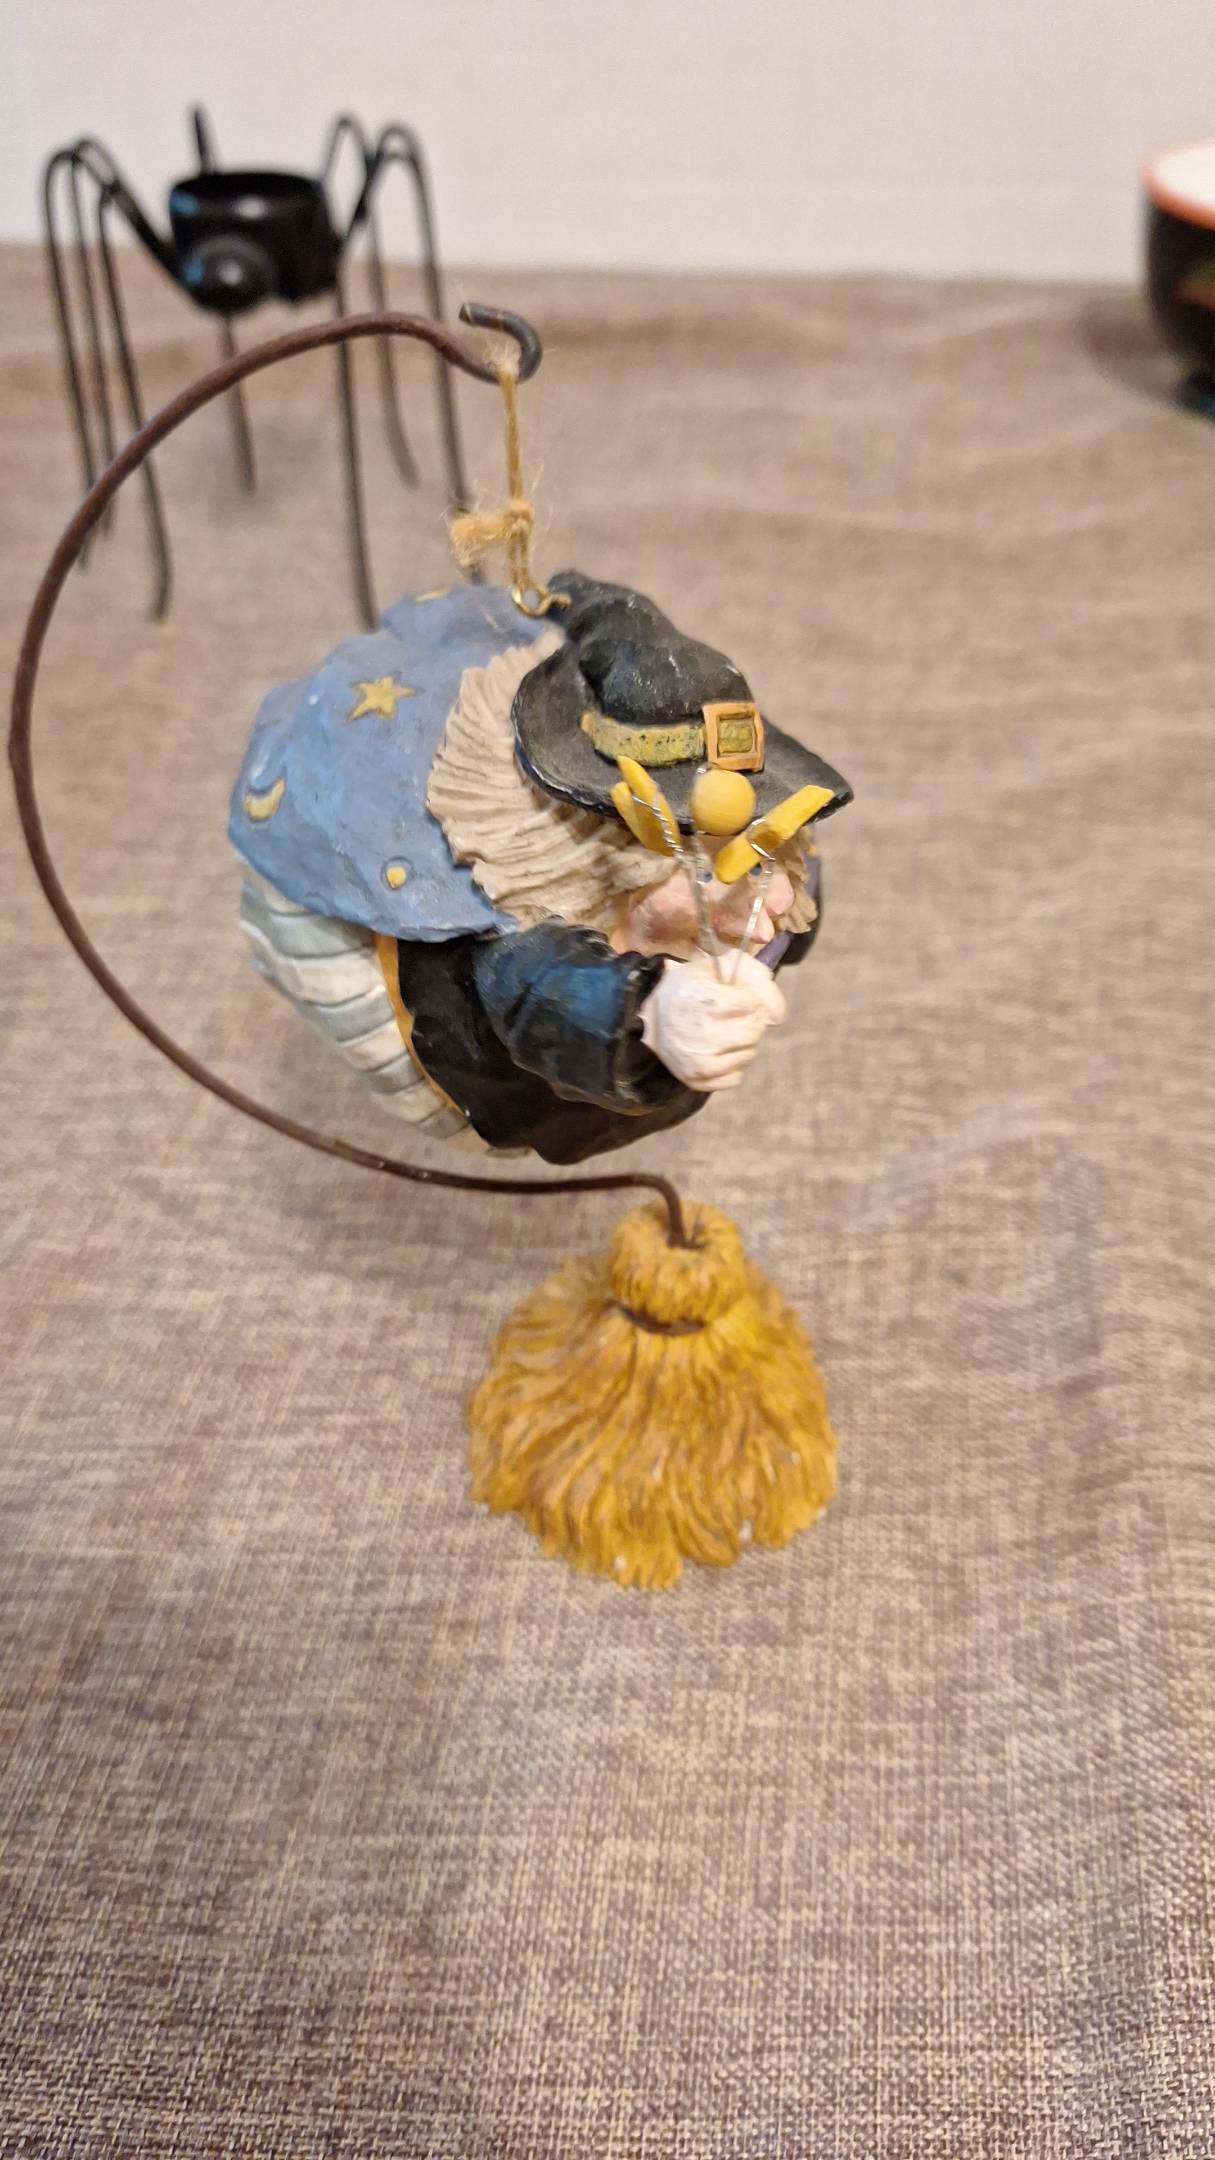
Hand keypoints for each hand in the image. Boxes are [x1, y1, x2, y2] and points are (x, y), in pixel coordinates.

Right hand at [639, 950, 785, 1092]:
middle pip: (754, 1031)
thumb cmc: (690, 988)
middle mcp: (701, 1034)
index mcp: (704, 1001)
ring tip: (725, 1031)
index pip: (752, 1005)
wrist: (653, 1017)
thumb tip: (779, 1015)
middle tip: (736, 1016)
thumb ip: (754, 975)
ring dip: (744, 1042)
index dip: (749, 999)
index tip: (736, 998)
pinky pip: (736, 1076)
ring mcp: (698, 1061)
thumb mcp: (715, 966)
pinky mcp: (697, 1080)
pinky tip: (718, 1050)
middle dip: (751, 1020)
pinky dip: (733, 1064)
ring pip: (749, 1053)